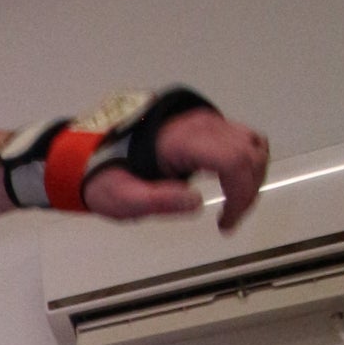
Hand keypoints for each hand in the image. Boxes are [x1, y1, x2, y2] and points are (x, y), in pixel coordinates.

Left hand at [85, 108, 268, 233]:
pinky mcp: (208, 125)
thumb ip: (157, 201)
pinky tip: (231, 186)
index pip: (234, 159)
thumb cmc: (105, 178)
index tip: (225, 223)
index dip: (241, 193)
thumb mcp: (121, 199)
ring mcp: (206, 121)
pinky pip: (244, 140)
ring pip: (253, 144)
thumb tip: (196, 202)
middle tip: (228, 220)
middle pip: (250, 152)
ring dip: (252, 177)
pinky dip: (247, 164)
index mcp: (181, 141)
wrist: (90, 154)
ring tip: (232, 205)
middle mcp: (200, 124)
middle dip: (248, 190)